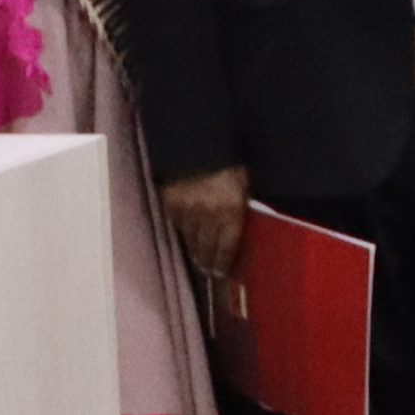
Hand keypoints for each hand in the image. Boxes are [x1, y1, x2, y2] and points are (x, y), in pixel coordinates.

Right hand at [157, 165, 250, 284]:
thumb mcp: (244, 183)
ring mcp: (187, 211)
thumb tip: (241, 228)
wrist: (197, 142)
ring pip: (190, 240)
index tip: (224, 273)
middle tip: (210, 270)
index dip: (225, 263)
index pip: (228, 247)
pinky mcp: (170, 204)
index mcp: (231, 210)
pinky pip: (177, 225)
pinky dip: (183, 231)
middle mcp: (208, 215)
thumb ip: (241, 206)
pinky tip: (187, 235)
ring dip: (195, 249)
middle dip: (209, 262)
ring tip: (198, 258)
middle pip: (206, 249)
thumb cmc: (228, 160)